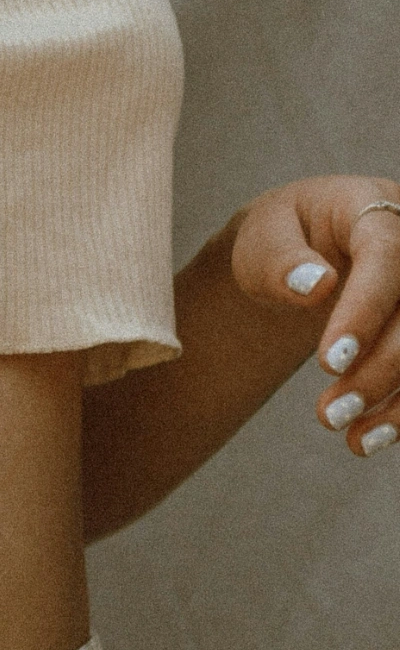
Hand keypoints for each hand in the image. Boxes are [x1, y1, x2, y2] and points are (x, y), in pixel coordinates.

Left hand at [230, 177, 399, 455]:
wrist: (302, 251)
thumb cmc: (280, 239)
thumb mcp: (263, 238)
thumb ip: (281, 260)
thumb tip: (316, 285)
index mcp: (376, 209)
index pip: (386, 257)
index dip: (365, 312)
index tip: (327, 364)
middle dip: (380, 370)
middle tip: (327, 415)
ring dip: (397, 399)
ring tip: (350, 438)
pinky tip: (370, 440)